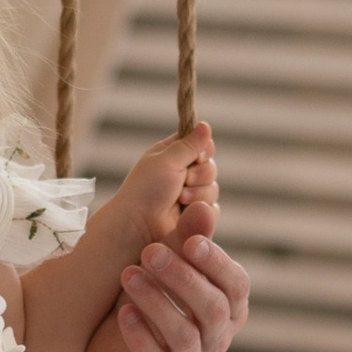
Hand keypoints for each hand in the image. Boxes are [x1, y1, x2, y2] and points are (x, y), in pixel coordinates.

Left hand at [73, 227, 249, 351]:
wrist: (104, 339)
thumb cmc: (147, 295)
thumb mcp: (166, 263)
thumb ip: (187, 238)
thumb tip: (205, 205)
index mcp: (227, 308)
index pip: (237, 286)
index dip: (217, 263)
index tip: (191, 241)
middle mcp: (215, 339)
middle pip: (213, 310)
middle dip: (183, 278)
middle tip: (150, 251)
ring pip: (185, 336)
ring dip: (157, 302)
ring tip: (129, 275)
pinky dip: (141, 338)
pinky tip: (124, 313)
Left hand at [106, 122, 218, 256]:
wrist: (139, 226)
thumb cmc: (145, 190)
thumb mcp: (166, 161)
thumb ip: (189, 145)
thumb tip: (205, 124)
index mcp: (172, 155)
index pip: (200, 144)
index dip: (203, 149)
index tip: (198, 156)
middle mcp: (181, 174)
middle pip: (210, 167)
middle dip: (200, 174)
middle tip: (184, 181)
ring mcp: (189, 195)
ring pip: (213, 188)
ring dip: (198, 193)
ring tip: (180, 199)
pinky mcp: (193, 215)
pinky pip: (212, 209)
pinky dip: (202, 209)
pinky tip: (186, 212)